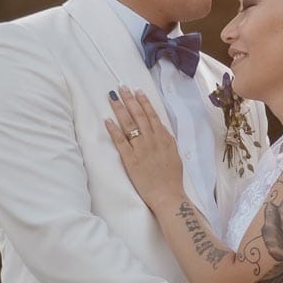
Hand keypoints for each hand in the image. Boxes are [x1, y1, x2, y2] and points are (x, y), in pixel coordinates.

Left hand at [103, 87, 183, 208]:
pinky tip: (107, 120)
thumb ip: (167, 140)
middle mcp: (152, 139)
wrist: (168, 195)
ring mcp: (141, 148)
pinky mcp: (130, 159)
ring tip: (113, 97)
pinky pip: (120, 142)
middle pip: (139, 115)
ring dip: (120, 109)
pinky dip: (113, 130)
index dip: (144, 102)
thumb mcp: (174, 154)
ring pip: (129, 124)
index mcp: (164, 138)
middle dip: (129, 100)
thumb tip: (161, 129)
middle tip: (121, 87)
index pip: (152, 115)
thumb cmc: (172, 178)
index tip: (137, 91)